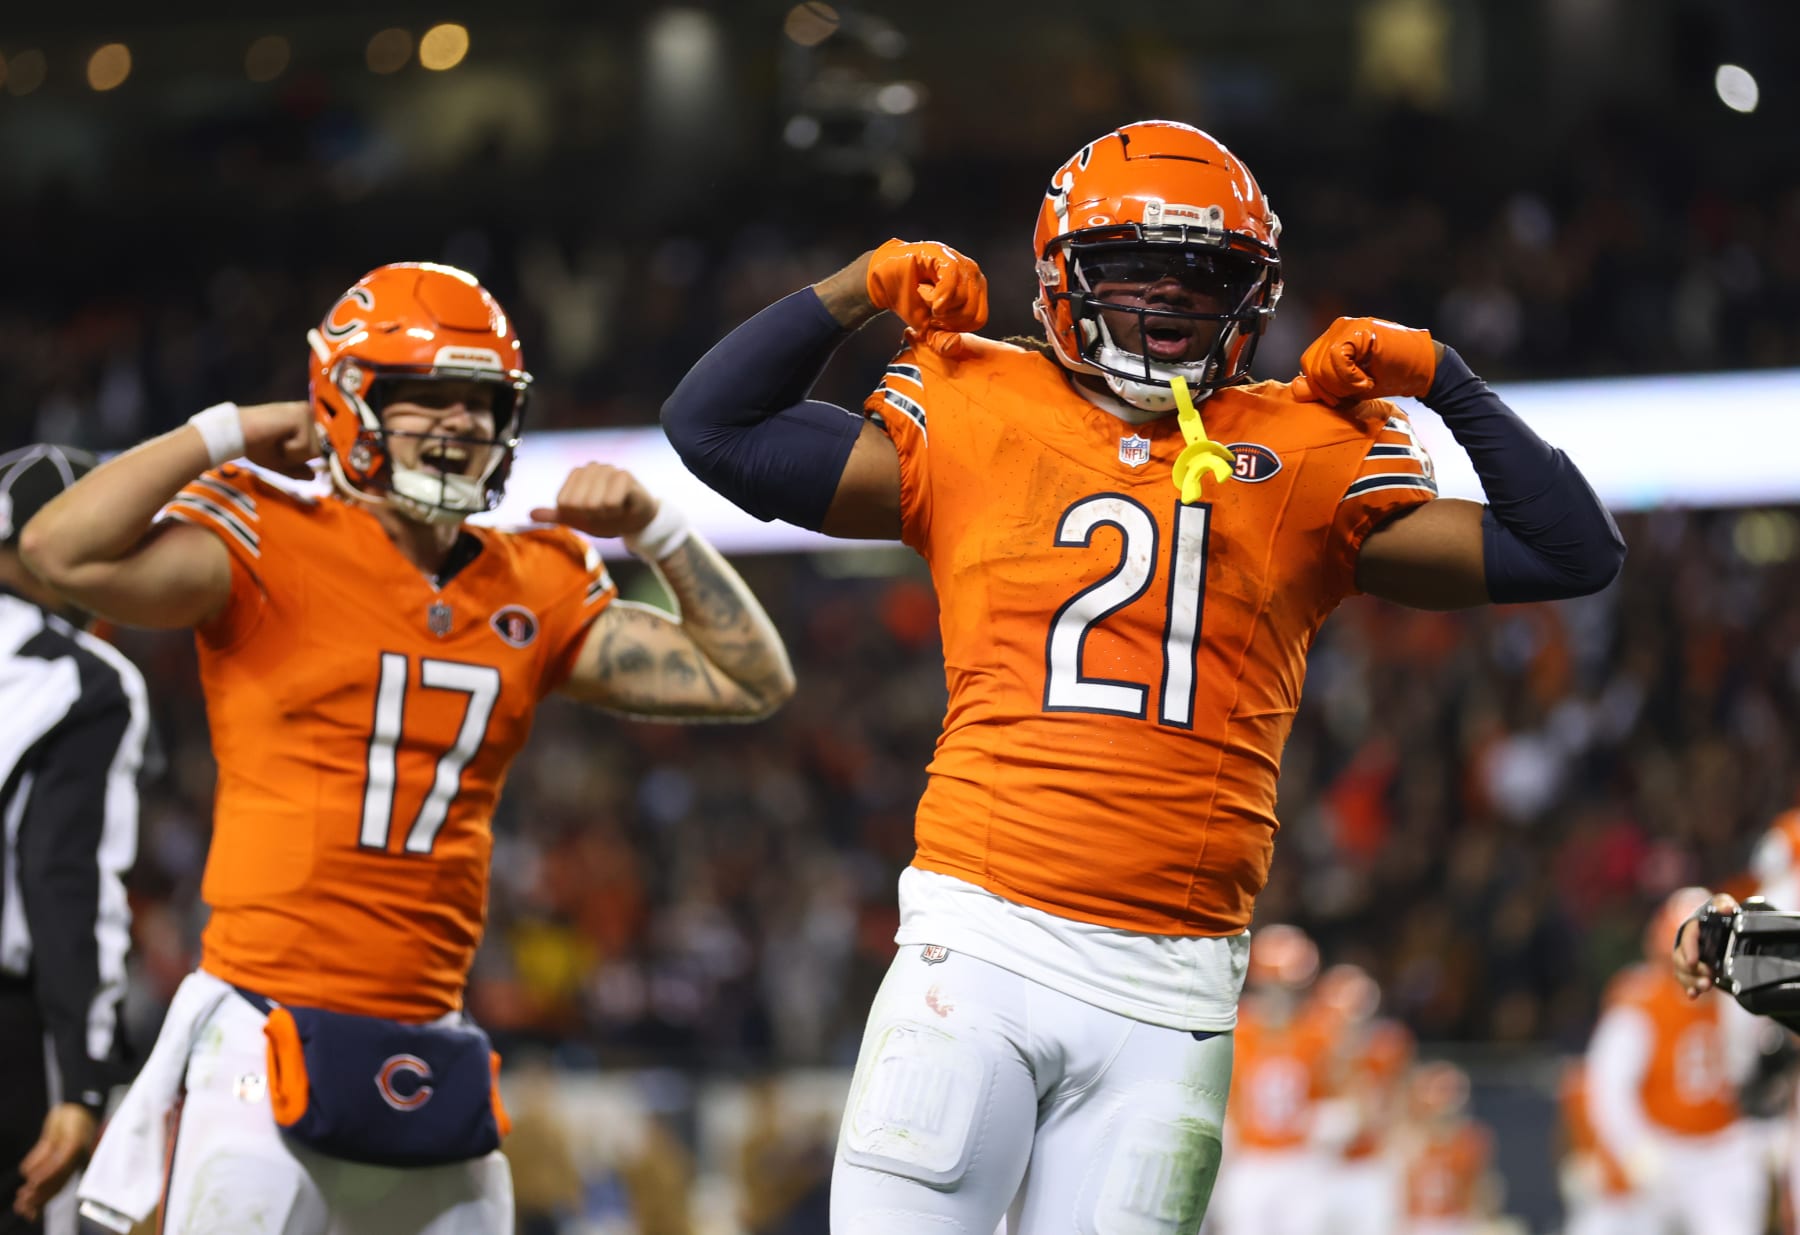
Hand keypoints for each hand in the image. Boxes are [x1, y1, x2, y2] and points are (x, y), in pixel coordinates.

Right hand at [13, 1102, 95, 1220]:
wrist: (79, 1104)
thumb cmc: (69, 1125)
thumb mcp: (56, 1143)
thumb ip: (48, 1160)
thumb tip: (30, 1178)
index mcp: (75, 1163)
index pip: (59, 1186)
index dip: (44, 1200)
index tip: (31, 1214)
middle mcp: (78, 1158)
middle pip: (58, 1183)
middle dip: (40, 1197)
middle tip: (24, 1207)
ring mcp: (75, 1149)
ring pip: (56, 1173)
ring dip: (39, 1185)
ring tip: (25, 1195)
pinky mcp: (73, 1138)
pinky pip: (58, 1158)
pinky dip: (44, 1169)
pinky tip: (31, 1177)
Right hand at [239, 401, 319, 479]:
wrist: (234, 435)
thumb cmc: (253, 445)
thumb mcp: (278, 461)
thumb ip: (296, 469)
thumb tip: (313, 477)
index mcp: (302, 421)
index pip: (314, 451)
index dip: (295, 458)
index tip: (275, 447)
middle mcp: (307, 412)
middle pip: (316, 452)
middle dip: (295, 458)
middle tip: (274, 444)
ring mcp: (306, 412)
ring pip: (314, 451)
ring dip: (292, 454)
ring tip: (274, 440)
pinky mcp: (302, 414)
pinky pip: (305, 447)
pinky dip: (289, 450)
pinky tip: (274, 437)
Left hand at [530, 463, 657, 538]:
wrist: (638, 521)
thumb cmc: (608, 518)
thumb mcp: (579, 520)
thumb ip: (557, 515)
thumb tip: (530, 514)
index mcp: (577, 474)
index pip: (563, 503)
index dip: (578, 515)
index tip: (591, 514)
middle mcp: (591, 467)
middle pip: (577, 504)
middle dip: (592, 515)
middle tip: (604, 513)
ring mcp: (608, 469)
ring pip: (593, 503)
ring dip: (605, 514)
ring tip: (614, 509)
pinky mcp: (624, 476)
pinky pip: (610, 502)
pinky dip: (615, 511)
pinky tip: (624, 506)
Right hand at [865, 239, 988, 344]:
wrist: (883, 278)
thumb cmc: (907, 299)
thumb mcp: (927, 325)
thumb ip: (943, 338)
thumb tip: (952, 346)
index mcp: (974, 291)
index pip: (978, 319)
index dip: (954, 327)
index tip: (935, 320)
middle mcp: (972, 275)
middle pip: (972, 312)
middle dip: (946, 319)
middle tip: (929, 308)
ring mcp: (961, 264)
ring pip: (963, 299)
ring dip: (937, 305)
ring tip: (924, 294)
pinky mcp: (946, 256)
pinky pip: (950, 286)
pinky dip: (934, 296)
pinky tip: (923, 290)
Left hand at [1291, 317, 1439, 406]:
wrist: (1423, 370)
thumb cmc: (1389, 377)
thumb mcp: (1348, 388)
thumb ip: (1321, 388)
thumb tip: (1296, 388)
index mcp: (1332, 340)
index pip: (1308, 364)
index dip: (1319, 388)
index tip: (1340, 398)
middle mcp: (1337, 328)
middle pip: (1312, 365)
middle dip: (1331, 388)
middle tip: (1355, 392)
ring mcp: (1348, 326)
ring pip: (1323, 364)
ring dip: (1343, 384)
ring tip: (1364, 384)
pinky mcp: (1360, 329)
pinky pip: (1337, 358)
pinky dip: (1350, 377)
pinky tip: (1367, 380)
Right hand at [1673, 891, 1738, 997]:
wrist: (1721, 928)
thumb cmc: (1719, 914)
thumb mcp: (1722, 904)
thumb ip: (1723, 904)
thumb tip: (1726, 908)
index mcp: (1692, 927)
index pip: (1687, 937)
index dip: (1689, 949)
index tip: (1693, 962)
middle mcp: (1686, 943)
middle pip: (1681, 958)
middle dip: (1691, 970)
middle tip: (1708, 977)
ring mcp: (1688, 958)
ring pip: (1682, 971)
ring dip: (1691, 981)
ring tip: (1706, 987)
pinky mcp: (1692, 971)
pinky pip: (1686, 980)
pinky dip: (1689, 988)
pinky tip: (1693, 995)